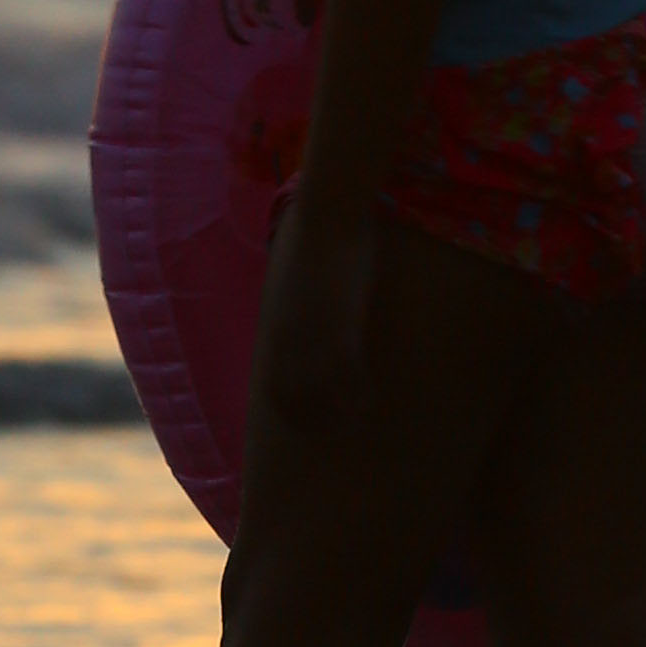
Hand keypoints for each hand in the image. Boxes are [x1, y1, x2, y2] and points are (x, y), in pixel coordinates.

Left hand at [255, 195, 380, 428]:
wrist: (328, 216)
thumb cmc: (314, 241)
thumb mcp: (292, 283)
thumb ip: (293, 308)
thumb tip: (297, 320)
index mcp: (276, 330)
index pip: (275, 388)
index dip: (290, 411)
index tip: (306, 423)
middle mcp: (288, 342)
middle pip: (294, 402)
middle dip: (313, 423)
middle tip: (335, 430)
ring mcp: (313, 339)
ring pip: (321, 398)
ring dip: (338, 415)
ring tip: (357, 417)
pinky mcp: (341, 330)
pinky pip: (347, 379)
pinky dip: (357, 394)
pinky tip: (370, 394)